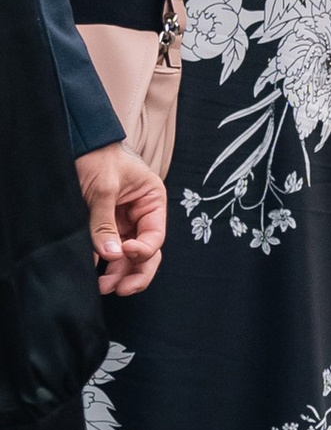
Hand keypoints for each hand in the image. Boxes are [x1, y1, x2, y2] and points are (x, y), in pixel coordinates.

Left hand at [74, 142, 164, 297]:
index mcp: (152, 202)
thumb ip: (106, 223)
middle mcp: (140, 216)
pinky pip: (107, 250)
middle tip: (121, 289)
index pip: (155, 236)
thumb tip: (111, 256)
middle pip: (146, 253)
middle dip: (135, 272)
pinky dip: (102, 263)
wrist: (76, 141)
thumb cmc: (97, 156)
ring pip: (126, 257)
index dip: (143, 251)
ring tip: (103, 287)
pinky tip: (94, 274)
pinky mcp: (103, 227)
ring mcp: (122, 223)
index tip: (124, 252)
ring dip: (118, 273)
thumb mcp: (104, 188)